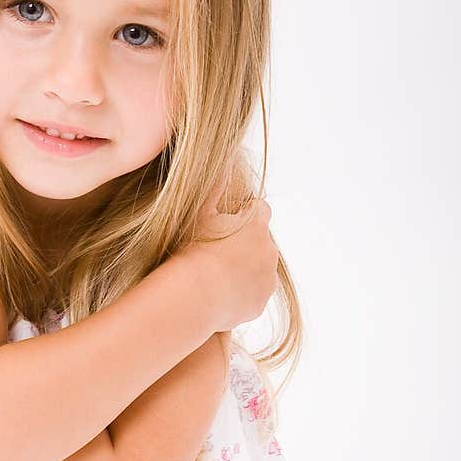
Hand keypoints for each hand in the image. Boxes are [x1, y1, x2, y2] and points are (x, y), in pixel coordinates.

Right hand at [184, 163, 278, 331]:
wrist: (191, 297)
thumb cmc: (191, 250)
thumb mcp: (200, 212)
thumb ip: (214, 185)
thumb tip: (223, 158)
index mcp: (257, 226)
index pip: (259, 209)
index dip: (242, 214)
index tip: (226, 223)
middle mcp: (269, 251)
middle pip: (260, 241)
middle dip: (245, 243)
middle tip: (215, 251)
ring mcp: (267, 279)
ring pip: (259, 268)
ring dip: (245, 268)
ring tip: (216, 275)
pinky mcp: (260, 303)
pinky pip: (253, 294)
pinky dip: (241, 293)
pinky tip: (219, 293)